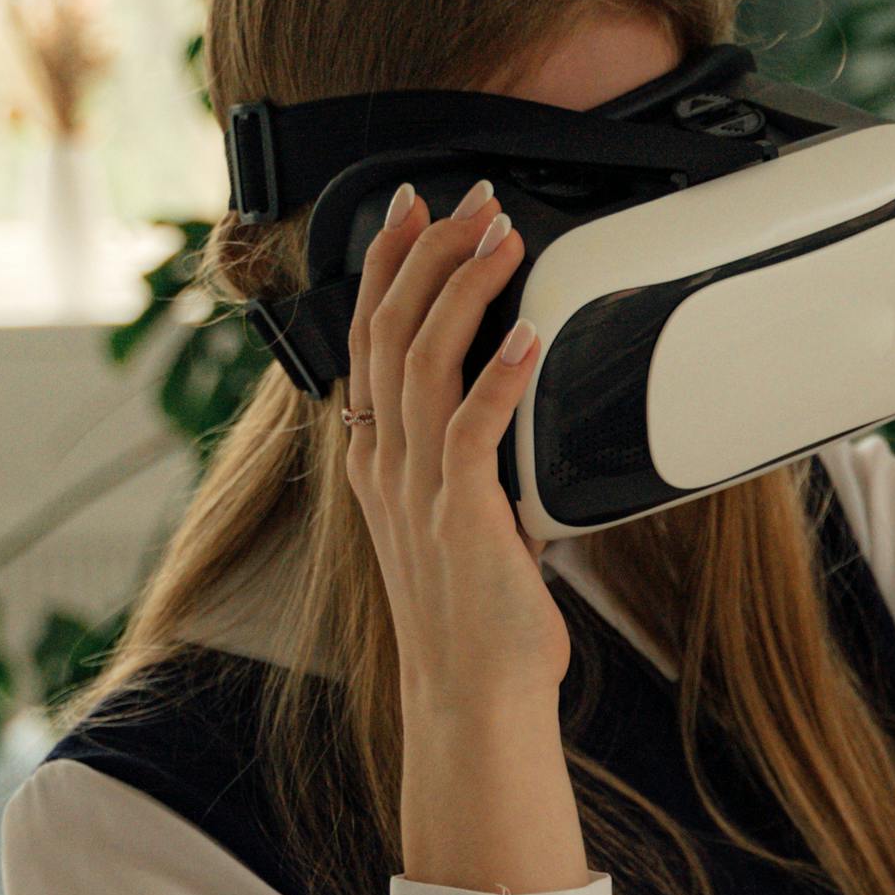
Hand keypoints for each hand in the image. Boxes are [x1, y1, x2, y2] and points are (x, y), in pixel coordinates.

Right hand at [341, 179, 587, 894]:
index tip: (409, 210)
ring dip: (462, 291)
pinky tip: (528, 335)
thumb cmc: (476, 613)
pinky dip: (498, 375)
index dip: (385, 267)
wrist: (470, 694)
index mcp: (376, 459)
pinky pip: (471, 430)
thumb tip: (459, 408)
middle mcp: (384, 464)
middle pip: (387, 331)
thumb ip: (448, 461)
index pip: (366, 338)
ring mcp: (415, 489)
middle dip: (425, 255)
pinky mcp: (458, 516)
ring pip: (421, 363)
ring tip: (499, 237)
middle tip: (465, 200)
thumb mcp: (450, 518)